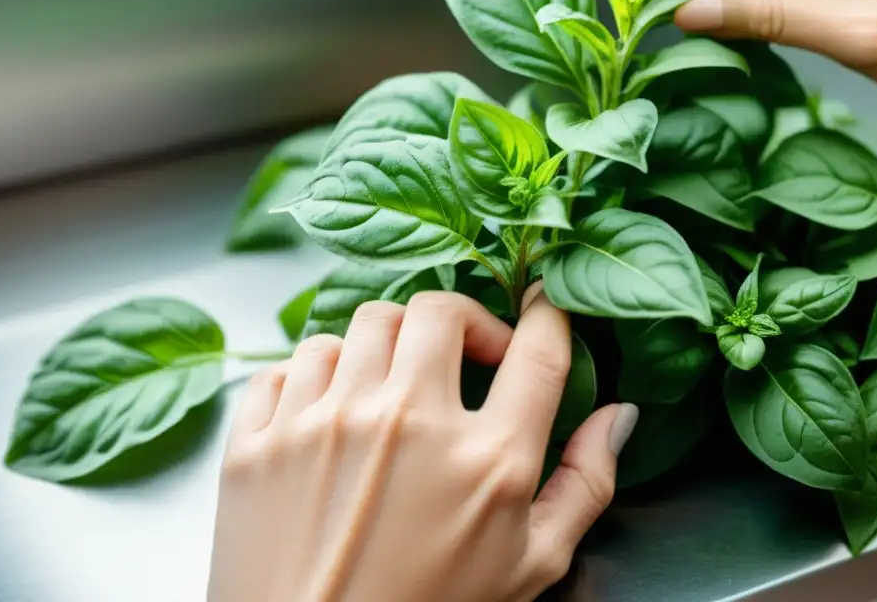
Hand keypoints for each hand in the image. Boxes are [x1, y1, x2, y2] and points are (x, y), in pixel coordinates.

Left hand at [207, 285, 637, 601]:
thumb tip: (618, 415)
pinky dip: (315, 374)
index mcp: (486, 460)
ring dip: (387, 344)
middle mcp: (404, 423)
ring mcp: (323, 425)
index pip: (537, 351)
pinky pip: (290, 363)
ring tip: (393, 382)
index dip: (549, 316)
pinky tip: (331, 409)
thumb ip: (584, 485)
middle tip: (466, 352)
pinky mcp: (257, 441)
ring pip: (361, 324)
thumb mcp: (531, 568)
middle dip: (463, 320)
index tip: (542, 308)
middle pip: (439, 310)